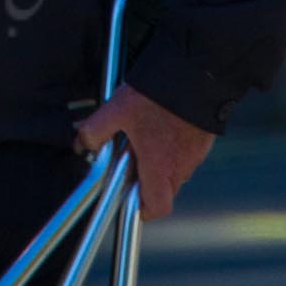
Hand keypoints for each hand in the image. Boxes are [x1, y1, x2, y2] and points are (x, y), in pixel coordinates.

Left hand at [74, 81, 215, 219]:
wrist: (197, 76)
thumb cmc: (159, 96)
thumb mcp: (116, 110)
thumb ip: (95, 130)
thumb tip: (82, 145)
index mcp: (160, 167)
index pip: (157, 208)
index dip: (142, 208)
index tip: (129, 199)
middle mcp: (181, 167)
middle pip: (164, 191)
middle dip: (145, 181)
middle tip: (129, 160)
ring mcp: (195, 156)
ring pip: (175, 173)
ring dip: (158, 163)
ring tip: (142, 138)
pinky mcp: (202, 143)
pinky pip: (185, 157)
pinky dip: (171, 149)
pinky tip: (158, 127)